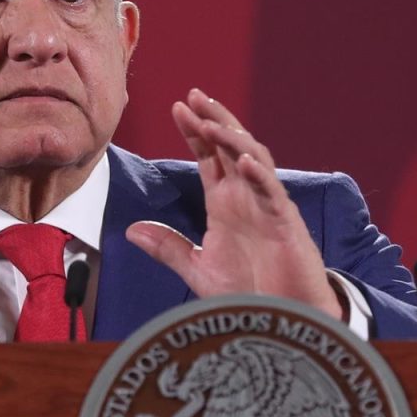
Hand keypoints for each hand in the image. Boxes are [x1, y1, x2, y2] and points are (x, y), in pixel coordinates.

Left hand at [126, 89, 343, 319]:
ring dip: (233, 139)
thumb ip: (168, 248)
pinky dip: (258, 174)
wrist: (282, 321)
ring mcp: (267, 207)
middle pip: (231, 146)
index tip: (177, 108)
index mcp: (226, 203)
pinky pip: (272, 192)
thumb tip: (131, 230)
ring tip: (209, 122)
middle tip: (193, 96)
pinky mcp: (286, 224)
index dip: (195, 131)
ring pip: (253, 160)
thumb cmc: (248, 293)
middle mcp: (246, 197)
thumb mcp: (199, 269)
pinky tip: (242, 160)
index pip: (209, 157)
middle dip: (213, 119)